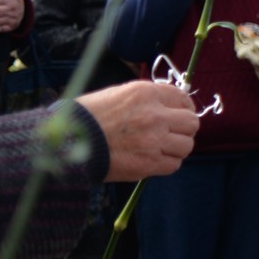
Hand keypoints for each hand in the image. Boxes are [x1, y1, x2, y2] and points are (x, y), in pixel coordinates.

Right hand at [77, 80, 199, 180]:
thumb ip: (146, 99)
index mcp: (146, 93)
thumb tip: (169, 105)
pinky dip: (166, 164)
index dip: (183, 108)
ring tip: (159, 148)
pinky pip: (174, 164)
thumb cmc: (87, 117)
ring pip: (186, 145)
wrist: (66, 142)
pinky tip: (152, 160)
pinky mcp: (148, 163)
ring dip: (176, 148)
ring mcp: (154, 140)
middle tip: (171, 134)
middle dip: (183, 129)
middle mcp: (155, 115)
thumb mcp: (117, 95)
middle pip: (192, 123)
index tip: (178, 115)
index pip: (183, 98)